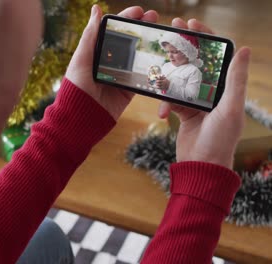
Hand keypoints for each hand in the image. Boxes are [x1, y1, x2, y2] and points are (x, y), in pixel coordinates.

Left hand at [65, 5, 158, 119]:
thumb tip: (96, 9)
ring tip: (161, 33)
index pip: (113, 31)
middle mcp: (109, 62)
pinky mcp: (128, 90)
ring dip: (150, 44)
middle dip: (142, 27)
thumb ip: (90, 35)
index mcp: (97, 52)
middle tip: (154, 17)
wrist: (81, 117)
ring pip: (139, 56)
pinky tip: (163, 57)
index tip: (139, 11)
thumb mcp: (82, 58)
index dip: (126, 19)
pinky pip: (143, 76)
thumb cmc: (76, 86)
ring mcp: (120, 76)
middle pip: (129, 41)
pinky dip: (153, 67)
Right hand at [158, 18, 250, 168]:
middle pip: (196, 63)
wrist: (200, 167)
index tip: (190, 24)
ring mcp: (197, 101)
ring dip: (169, 78)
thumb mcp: (230, 108)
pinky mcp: (184, 111)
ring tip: (159, 74)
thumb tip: (245, 49)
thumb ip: (235, 79)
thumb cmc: (220, 140)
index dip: (205, 37)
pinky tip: (163, 113)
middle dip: (182, 48)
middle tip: (170, 34)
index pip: (217, 55)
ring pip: (180, 79)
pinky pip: (171, 99)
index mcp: (227, 87)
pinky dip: (165, 103)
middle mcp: (213, 91)